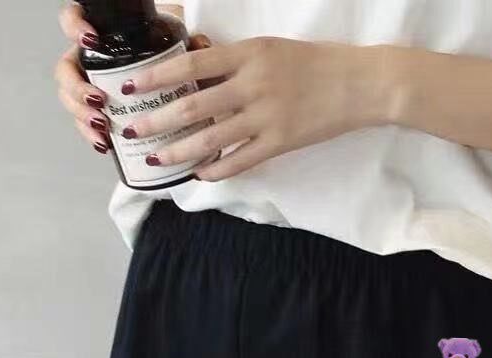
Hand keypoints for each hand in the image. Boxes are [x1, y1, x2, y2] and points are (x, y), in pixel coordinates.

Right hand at [54, 2, 210, 154]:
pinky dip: (92, 136)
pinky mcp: (98, 115)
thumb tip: (200, 46)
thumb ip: (188, 45)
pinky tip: (104, 144)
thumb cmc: (172, 63)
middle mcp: (92, 63)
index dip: (73, 26)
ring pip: (71, 100)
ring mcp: (91, 89)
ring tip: (103, 128)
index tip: (90, 40)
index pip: (73, 21)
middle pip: (65, 70)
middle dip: (76, 88)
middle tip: (98, 101)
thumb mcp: (178, 49)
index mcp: (104, 39)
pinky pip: (85, 125)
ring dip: (82, 116)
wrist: (179, 93)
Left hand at [118, 37, 386, 180]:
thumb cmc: (316, 64)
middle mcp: (254, 84)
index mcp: (250, 53)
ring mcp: (268, 116)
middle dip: (158, 118)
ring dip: (181, 149)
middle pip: (195, 104)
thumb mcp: (271, 49)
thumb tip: (198, 75)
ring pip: (213, 137)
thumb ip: (236, 62)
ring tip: (158, 158)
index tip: (131, 83)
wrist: (360, 84)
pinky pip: (242, 159)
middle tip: (133, 129)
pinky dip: (218, 168)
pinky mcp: (282, 142)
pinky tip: (201, 174)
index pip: (193, 63)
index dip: (158, 75)